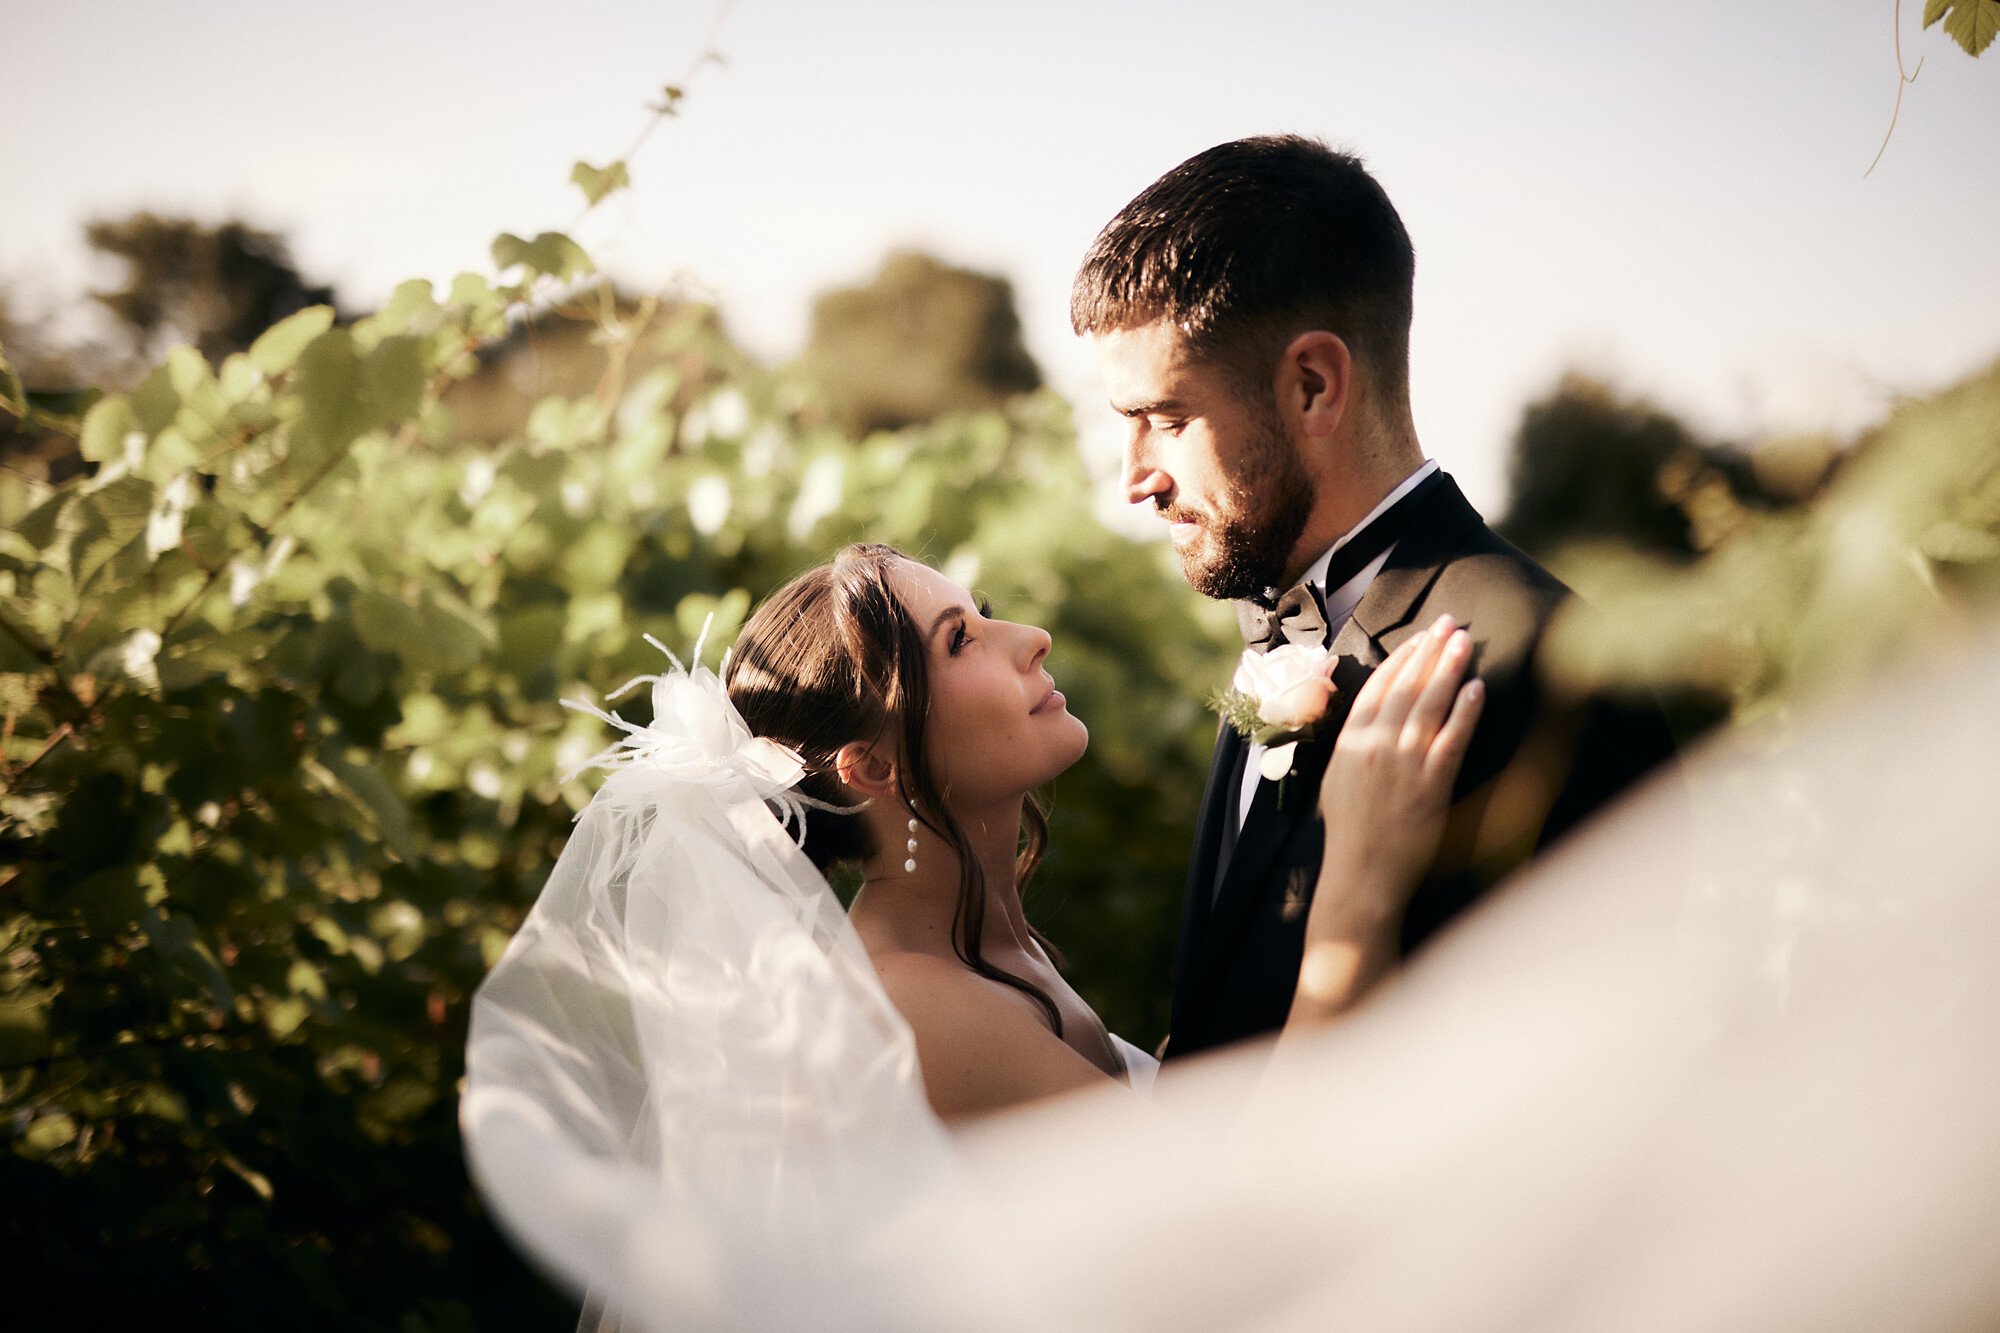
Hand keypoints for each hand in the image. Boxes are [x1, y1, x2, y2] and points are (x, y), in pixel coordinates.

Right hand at [1315, 614, 1483, 916]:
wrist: (1361, 874)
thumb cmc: (1350, 831)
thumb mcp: (1336, 778)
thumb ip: (1352, 744)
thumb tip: (1371, 716)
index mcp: (1350, 741)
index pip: (1378, 687)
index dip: (1402, 658)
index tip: (1421, 637)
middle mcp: (1375, 746)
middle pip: (1406, 687)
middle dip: (1430, 650)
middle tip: (1450, 624)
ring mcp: (1403, 764)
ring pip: (1429, 705)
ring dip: (1449, 669)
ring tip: (1465, 643)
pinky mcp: (1430, 785)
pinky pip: (1452, 740)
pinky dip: (1465, 712)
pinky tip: (1477, 689)